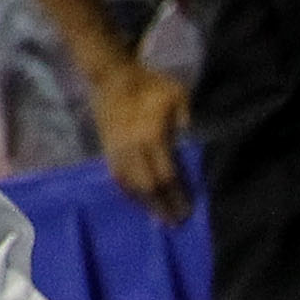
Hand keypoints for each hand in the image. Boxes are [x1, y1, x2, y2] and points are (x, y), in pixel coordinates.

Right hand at [89, 60, 192, 222]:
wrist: (111, 76)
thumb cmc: (149, 84)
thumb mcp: (177, 94)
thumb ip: (186, 120)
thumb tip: (192, 144)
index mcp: (152, 136)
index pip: (166, 175)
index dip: (176, 196)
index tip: (185, 211)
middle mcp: (133, 148)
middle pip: (147, 186)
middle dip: (160, 206)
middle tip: (172, 223)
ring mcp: (117, 150)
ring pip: (130, 184)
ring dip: (143, 204)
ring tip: (156, 217)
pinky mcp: (107, 148)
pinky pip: (117, 176)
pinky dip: (127, 191)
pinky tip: (136, 199)